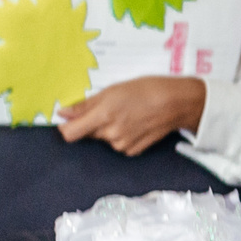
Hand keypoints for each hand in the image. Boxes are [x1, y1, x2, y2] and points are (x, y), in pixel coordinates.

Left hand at [57, 76, 206, 155]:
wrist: (177, 103)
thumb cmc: (147, 89)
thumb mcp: (113, 89)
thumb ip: (85, 105)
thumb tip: (63, 113)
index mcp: (103, 116)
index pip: (70, 133)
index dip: (66, 126)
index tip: (69, 119)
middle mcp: (110, 134)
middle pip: (87, 134)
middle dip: (92, 123)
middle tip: (110, 108)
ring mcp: (121, 145)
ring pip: (103, 139)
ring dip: (109, 128)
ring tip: (128, 113)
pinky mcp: (131, 151)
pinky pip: (117, 144)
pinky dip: (122, 135)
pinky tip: (135, 123)